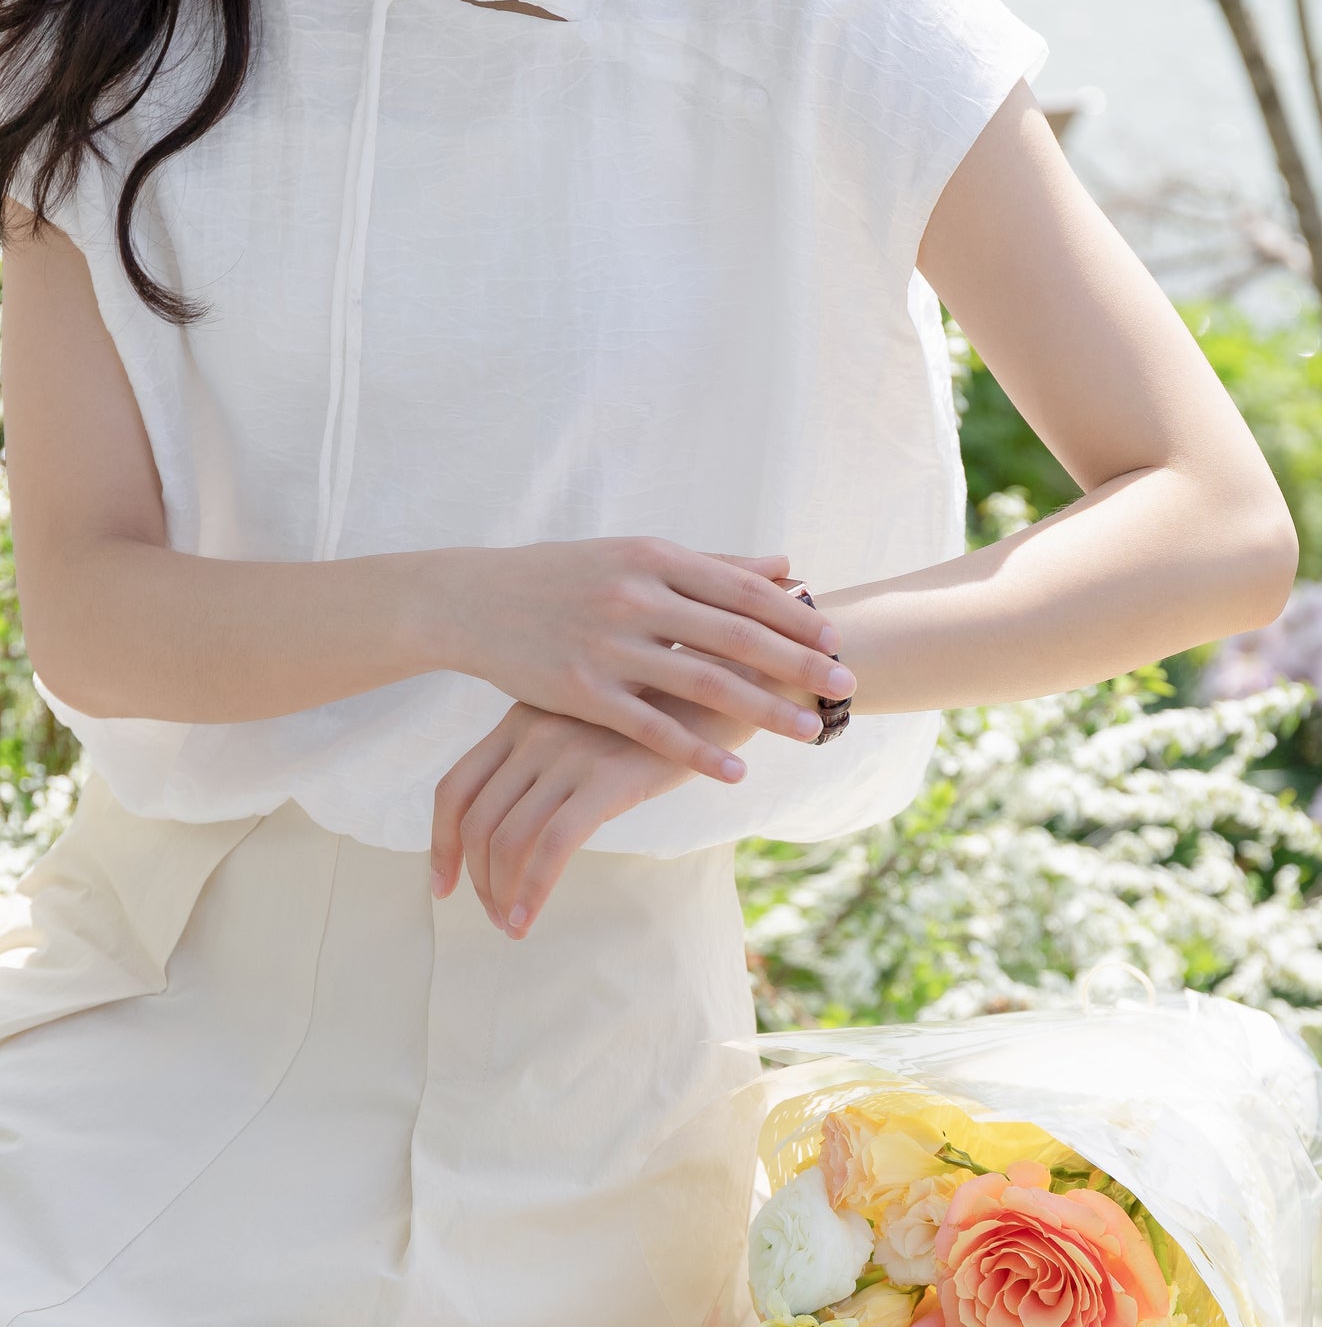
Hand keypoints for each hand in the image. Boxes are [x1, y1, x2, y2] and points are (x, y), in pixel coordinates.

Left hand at [431, 700, 743, 934]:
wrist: (719, 683)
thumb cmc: (657, 714)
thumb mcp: (588, 724)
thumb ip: (551, 758)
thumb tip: (526, 817)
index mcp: (520, 720)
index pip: (455, 789)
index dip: (441, 843)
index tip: (444, 883)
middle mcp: (534, 734)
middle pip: (478, 823)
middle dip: (478, 881)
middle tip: (495, 917)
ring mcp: (568, 755)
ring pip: (508, 841)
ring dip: (503, 895)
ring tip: (514, 926)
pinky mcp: (606, 780)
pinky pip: (551, 848)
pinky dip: (532, 892)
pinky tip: (528, 920)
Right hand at [437, 539, 855, 784]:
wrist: (471, 600)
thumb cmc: (562, 575)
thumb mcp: (634, 555)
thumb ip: (711, 565)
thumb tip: (784, 564)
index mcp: (655, 557)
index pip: (742, 589)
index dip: (794, 616)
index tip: (835, 638)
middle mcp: (636, 596)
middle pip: (737, 635)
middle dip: (798, 663)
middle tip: (846, 686)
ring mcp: (609, 646)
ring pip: (704, 682)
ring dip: (763, 710)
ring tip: (808, 733)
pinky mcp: (581, 692)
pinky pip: (651, 728)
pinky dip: (696, 751)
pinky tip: (734, 771)